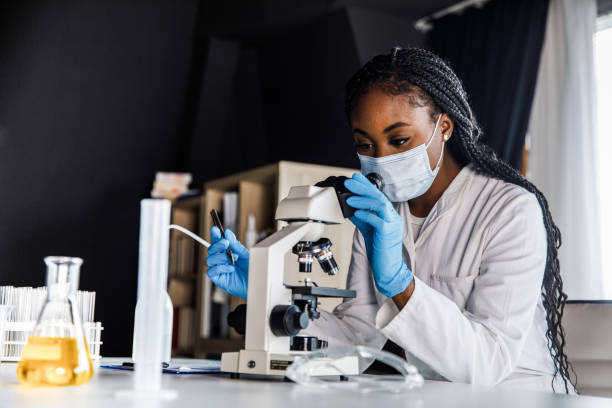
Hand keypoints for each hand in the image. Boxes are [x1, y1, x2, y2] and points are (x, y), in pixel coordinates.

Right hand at [205, 227, 248, 298]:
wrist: (257, 284)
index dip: (215, 235)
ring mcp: (219, 269)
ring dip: (221, 257)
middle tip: (226, 244)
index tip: (215, 229)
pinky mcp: (218, 279)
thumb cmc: (252, 270)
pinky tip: (231, 268)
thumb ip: (236, 245)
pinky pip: (211, 271)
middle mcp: (222, 260)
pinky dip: (220, 268)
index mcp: (227, 252)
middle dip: (218, 245)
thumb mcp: (246, 254)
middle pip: (211, 249)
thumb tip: (227, 233)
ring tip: (233, 259)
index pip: (218, 242)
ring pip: (210, 259)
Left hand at [345, 173, 412, 297]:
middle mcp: (393, 217)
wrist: (389, 269)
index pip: (378, 196)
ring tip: (349, 198)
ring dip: (363, 200)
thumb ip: (362, 218)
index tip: (355, 177)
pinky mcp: (388, 233)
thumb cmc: (380, 251)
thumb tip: (350, 209)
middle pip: (379, 197)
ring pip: (380, 205)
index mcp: (389, 215)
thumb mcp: (369, 230)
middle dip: (363, 188)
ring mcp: (392, 224)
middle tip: (350, 181)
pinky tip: (356, 212)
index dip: (366, 185)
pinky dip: (366, 214)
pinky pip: (377, 220)